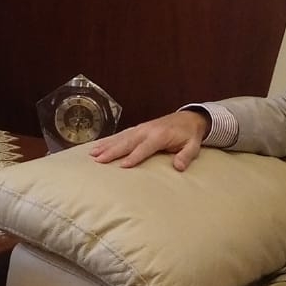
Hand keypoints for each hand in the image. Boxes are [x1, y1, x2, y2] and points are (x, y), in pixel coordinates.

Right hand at [89, 109, 208, 169]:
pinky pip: (121, 134)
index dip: (134, 157)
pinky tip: (99, 145)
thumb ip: (186, 156)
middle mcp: (147, 130)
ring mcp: (141, 128)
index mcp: (160, 135)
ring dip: (106, 145)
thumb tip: (179, 167)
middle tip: (98, 160)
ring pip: (121, 137)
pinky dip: (109, 140)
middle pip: (127, 142)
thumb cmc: (190, 135)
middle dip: (112, 151)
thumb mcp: (193, 146)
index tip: (122, 166)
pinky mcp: (138, 128)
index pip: (144, 148)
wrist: (190, 118)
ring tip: (92, 154)